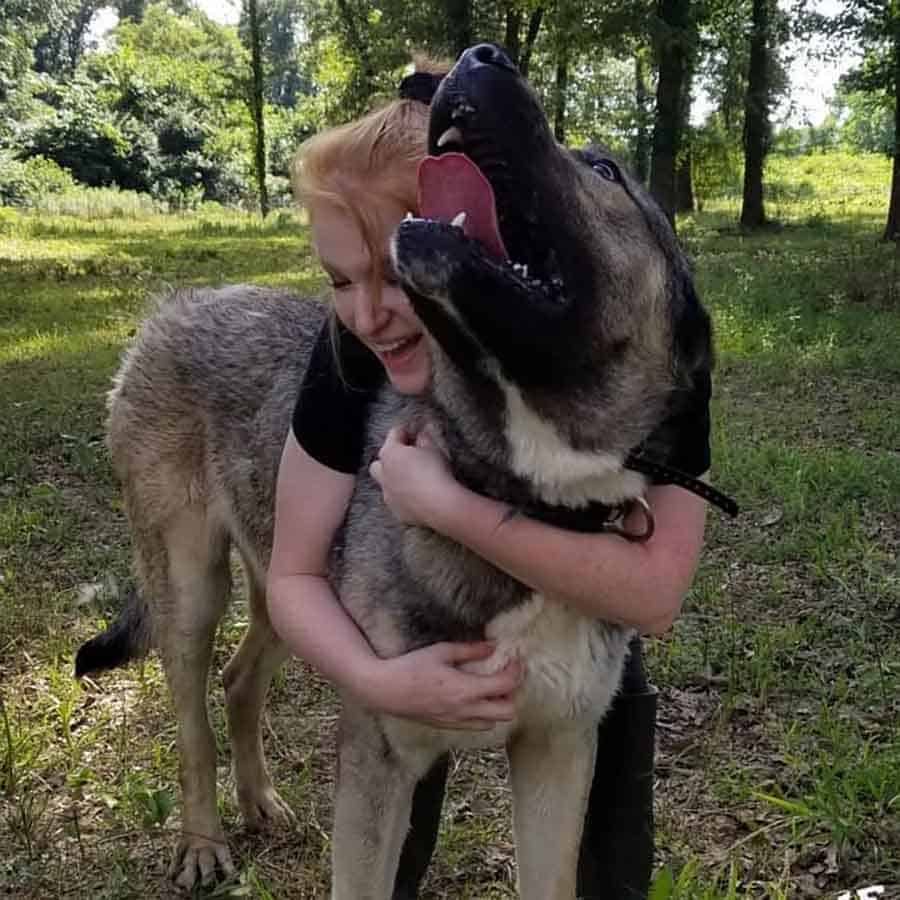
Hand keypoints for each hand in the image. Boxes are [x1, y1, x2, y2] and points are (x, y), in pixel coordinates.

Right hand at [359, 641, 523, 730]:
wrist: (384, 690)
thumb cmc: (411, 666)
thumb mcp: (441, 651)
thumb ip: (470, 650)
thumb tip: (493, 646)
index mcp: (465, 690)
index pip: (505, 686)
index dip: (516, 672)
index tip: (516, 660)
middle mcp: (465, 710)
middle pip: (507, 712)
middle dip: (512, 694)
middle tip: (505, 676)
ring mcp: (456, 722)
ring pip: (492, 723)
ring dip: (498, 707)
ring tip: (490, 688)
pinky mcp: (446, 726)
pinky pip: (474, 726)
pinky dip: (482, 715)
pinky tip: (473, 698)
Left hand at [369, 425, 458, 527]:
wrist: (439, 504)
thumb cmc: (434, 471)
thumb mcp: (433, 449)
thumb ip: (424, 439)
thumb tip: (421, 435)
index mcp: (389, 453)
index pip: (394, 435)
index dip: (405, 431)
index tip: (413, 430)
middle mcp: (383, 474)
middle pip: (379, 463)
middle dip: (390, 458)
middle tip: (407, 457)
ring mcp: (388, 494)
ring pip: (385, 484)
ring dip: (394, 479)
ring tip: (412, 478)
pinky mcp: (396, 511)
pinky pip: (396, 500)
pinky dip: (403, 496)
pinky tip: (418, 495)